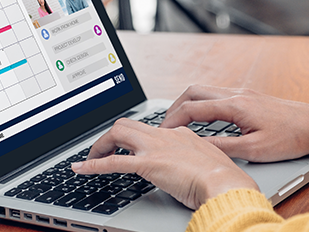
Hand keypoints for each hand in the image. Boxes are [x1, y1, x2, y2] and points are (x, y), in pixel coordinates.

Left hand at [72, 118, 257, 209]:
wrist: (226, 183)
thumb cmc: (223, 179)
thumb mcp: (209, 163)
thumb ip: (196, 160)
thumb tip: (191, 169)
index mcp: (180, 134)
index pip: (150, 130)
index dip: (136, 139)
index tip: (130, 148)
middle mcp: (165, 136)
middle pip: (129, 125)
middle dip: (111, 137)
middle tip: (103, 151)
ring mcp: (156, 148)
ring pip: (118, 133)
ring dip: (100, 146)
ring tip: (89, 159)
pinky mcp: (148, 164)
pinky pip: (113, 162)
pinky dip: (93, 164)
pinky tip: (81, 170)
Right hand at [161, 85, 308, 161]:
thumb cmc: (292, 138)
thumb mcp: (254, 150)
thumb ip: (224, 147)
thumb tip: (198, 147)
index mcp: (235, 105)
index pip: (192, 109)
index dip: (172, 120)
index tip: (162, 133)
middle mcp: (237, 94)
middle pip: (193, 92)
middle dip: (174, 106)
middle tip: (164, 124)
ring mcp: (244, 92)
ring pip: (205, 90)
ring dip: (188, 103)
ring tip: (179, 121)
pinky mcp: (251, 96)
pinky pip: (217, 94)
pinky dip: (203, 103)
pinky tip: (204, 118)